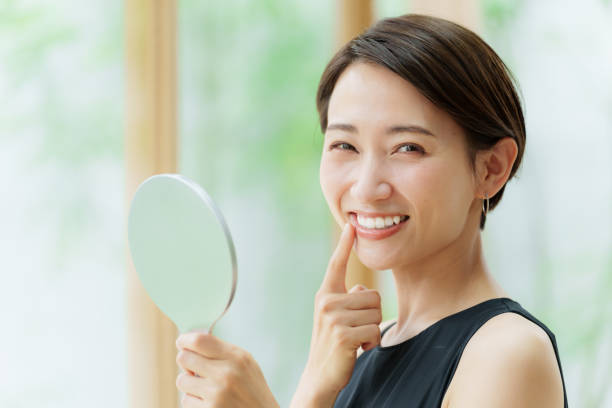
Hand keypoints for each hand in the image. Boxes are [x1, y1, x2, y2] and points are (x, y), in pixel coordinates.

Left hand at [175, 330, 278, 407]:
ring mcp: (216, 394)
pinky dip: (194, 401)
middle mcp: (226, 374)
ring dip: (189, 384)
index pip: (199, 340)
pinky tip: (209, 402)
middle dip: (186, 363)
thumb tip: (191, 343)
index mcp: (236, 357)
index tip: (182, 343)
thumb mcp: (246, 364)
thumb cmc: (253, 390)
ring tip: (205, 388)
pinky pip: (186, 400)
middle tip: (194, 368)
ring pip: (182, 380)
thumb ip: (222, 352)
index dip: (185, 340)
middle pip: (184, 358)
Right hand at [291, 223, 381, 406]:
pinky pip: (375, 330)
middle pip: (373, 296)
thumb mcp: (336, 317)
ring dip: (373, 330)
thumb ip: (348, 299)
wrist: (319, 376)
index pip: (336, 264)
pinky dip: (372, 342)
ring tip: (355, 340)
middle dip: (373, 316)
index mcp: (325, 294)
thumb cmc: (334, 345)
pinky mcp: (343, 334)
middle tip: (355, 331)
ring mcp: (333, 317)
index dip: (345, 244)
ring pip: (377, 313)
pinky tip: (358, 350)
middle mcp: (326, 301)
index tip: (351, 226)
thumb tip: (362, 290)